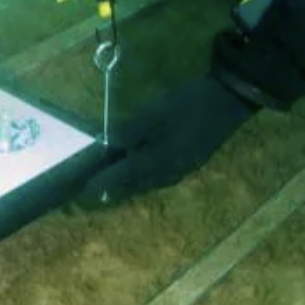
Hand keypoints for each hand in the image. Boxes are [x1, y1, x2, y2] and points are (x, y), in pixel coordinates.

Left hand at [72, 77, 257, 208]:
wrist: (227, 102)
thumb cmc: (187, 105)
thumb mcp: (153, 113)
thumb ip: (128, 132)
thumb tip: (105, 147)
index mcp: (156, 163)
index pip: (119, 180)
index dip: (97, 188)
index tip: (77, 198)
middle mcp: (165, 175)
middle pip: (130, 190)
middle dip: (106, 195)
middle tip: (81, 202)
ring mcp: (177, 172)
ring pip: (142, 187)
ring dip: (121, 191)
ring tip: (99, 193)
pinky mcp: (184, 165)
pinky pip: (153, 180)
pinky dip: (135, 182)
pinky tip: (127, 177)